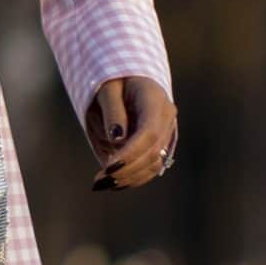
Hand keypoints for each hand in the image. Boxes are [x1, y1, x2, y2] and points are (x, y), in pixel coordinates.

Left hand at [87, 76, 176, 190]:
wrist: (129, 81)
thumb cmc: (115, 81)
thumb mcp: (108, 88)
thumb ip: (113, 111)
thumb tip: (117, 138)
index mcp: (155, 100)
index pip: (149, 133)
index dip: (130, 154)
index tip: (108, 167)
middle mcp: (166, 118)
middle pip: (153, 152)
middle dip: (126, 170)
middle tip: (99, 180)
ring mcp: (166, 133)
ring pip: (154, 164)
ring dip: (129, 178)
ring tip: (101, 183)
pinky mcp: (160, 145)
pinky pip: (150, 167)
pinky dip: (133, 178)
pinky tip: (112, 183)